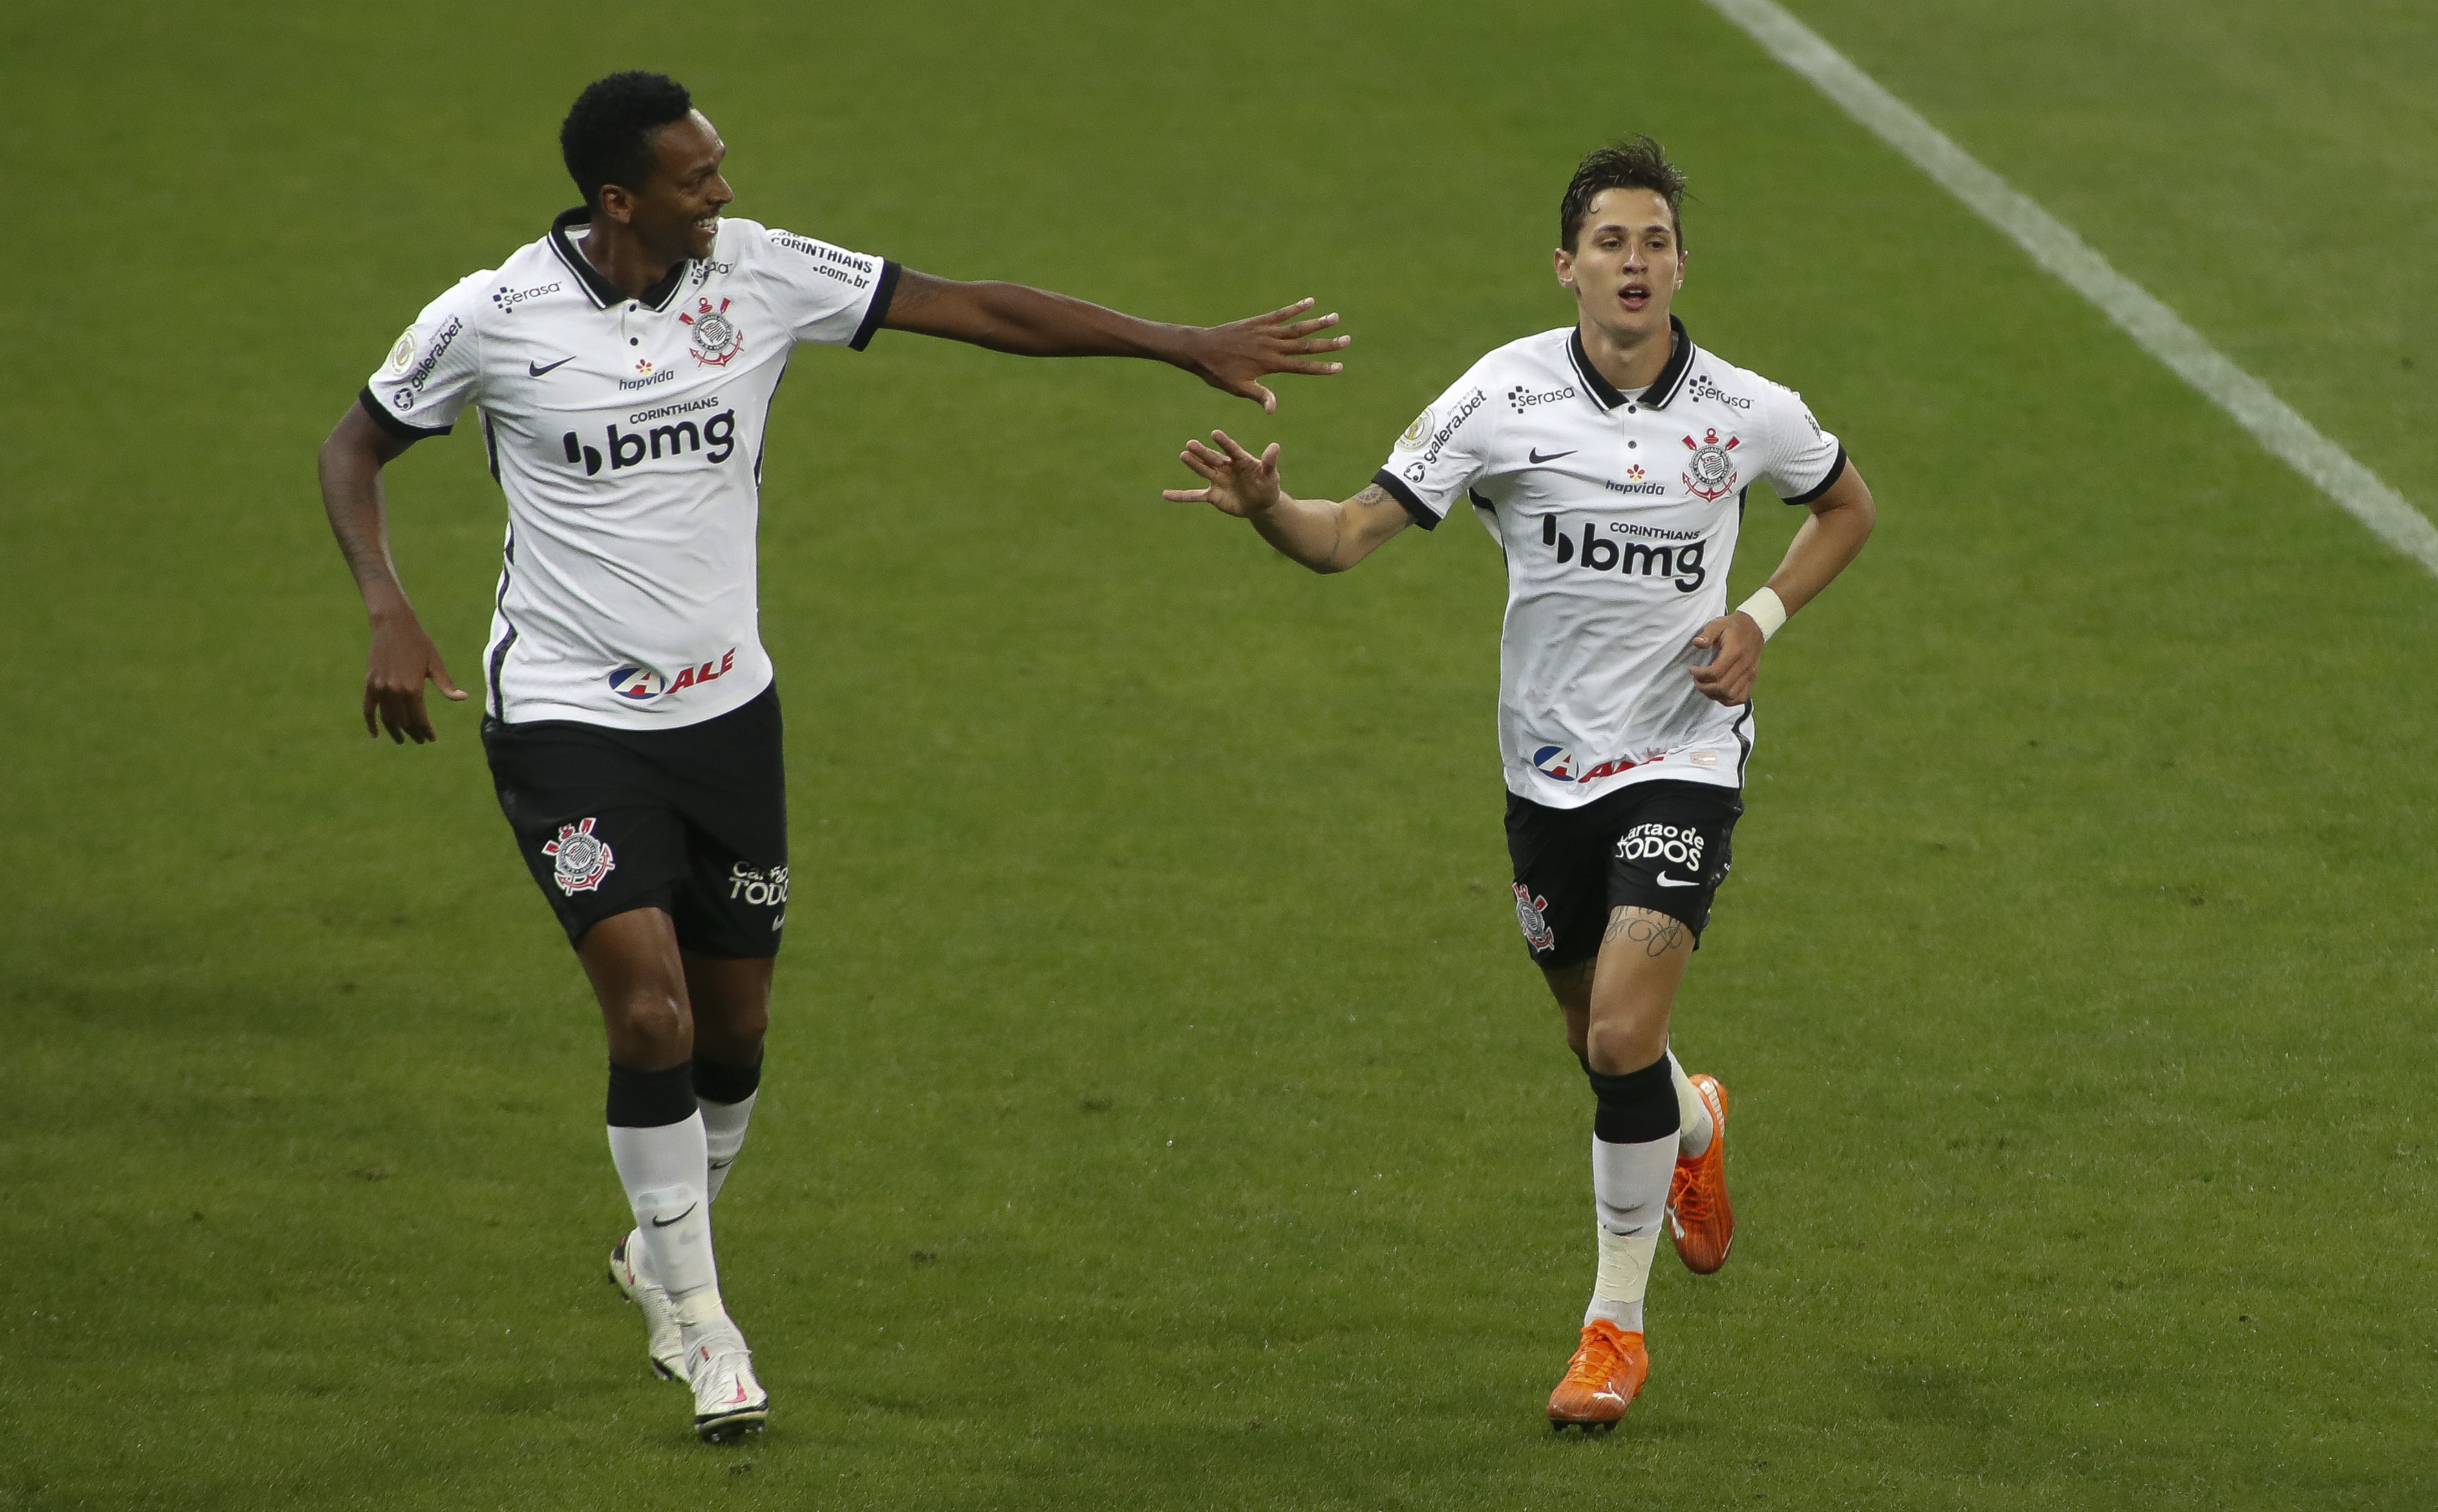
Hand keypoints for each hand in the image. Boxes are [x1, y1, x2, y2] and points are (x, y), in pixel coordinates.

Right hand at [364, 612, 466, 742]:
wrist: (393, 625)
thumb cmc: (419, 643)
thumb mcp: (436, 663)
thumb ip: (446, 684)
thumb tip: (463, 698)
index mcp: (413, 688)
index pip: (420, 719)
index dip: (426, 731)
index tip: (431, 738)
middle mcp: (395, 691)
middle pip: (404, 721)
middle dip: (414, 733)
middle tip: (421, 740)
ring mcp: (380, 688)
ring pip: (387, 719)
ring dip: (395, 732)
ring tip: (402, 740)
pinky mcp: (369, 684)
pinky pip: (368, 709)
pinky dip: (371, 723)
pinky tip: (376, 734)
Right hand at [1163, 430, 1284, 516]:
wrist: (1260, 503)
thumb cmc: (1267, 485)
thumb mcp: (1271, 475)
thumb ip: (1270, 461)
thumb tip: (1276, 446)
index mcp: (1240, 460)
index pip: (1231, 449)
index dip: (1224, 442)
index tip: (1215, 433)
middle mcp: (1226, 467)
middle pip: (1212, 458)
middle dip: (1202, 452)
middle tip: (1191, 443)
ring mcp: (1217, 480)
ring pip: (1203, 471)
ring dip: (1193, 464)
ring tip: (1183, 455)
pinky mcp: (1213, 495)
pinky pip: (1194, 495)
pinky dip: (1180, 496)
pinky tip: (1166, 495)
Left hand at [1175, 298, 1348, 412]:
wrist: (1199, 349)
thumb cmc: (1218, 372)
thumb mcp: (1237, 388)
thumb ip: (1259, 395)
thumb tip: (1273, 409)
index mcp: (1269, 364)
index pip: (1301, 366)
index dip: (1322, 367)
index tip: (1340, 366)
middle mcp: (1270, 346)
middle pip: (1305, 345)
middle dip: (1327, 344)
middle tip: (1347, 340)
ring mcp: (1265, 332)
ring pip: (1296, 327)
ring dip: (1317, 323)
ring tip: (1335, 317)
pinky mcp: (1257, 322)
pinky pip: (1280, 314)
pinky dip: (1295, 308)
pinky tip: (1310, 302)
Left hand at [1688, 612, 1765, 704]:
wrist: (1755, 627)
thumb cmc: (1733, 627)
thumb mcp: (1717, 624)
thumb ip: (1707, 634)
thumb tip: (1697, 643)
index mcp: (1734, 652)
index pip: (1715, 672)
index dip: (1700, 675)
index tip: (1692, 669)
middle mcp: (1744, 666)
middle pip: (1722, 687)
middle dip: (1704, 687)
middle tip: (1697, 680)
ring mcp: (1750, 674)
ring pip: (1730, 696)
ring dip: (1714, 695)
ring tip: (1705, 686)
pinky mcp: (1752, 679)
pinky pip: (1741, 698)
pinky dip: (1727, 700)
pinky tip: (1718, 693)